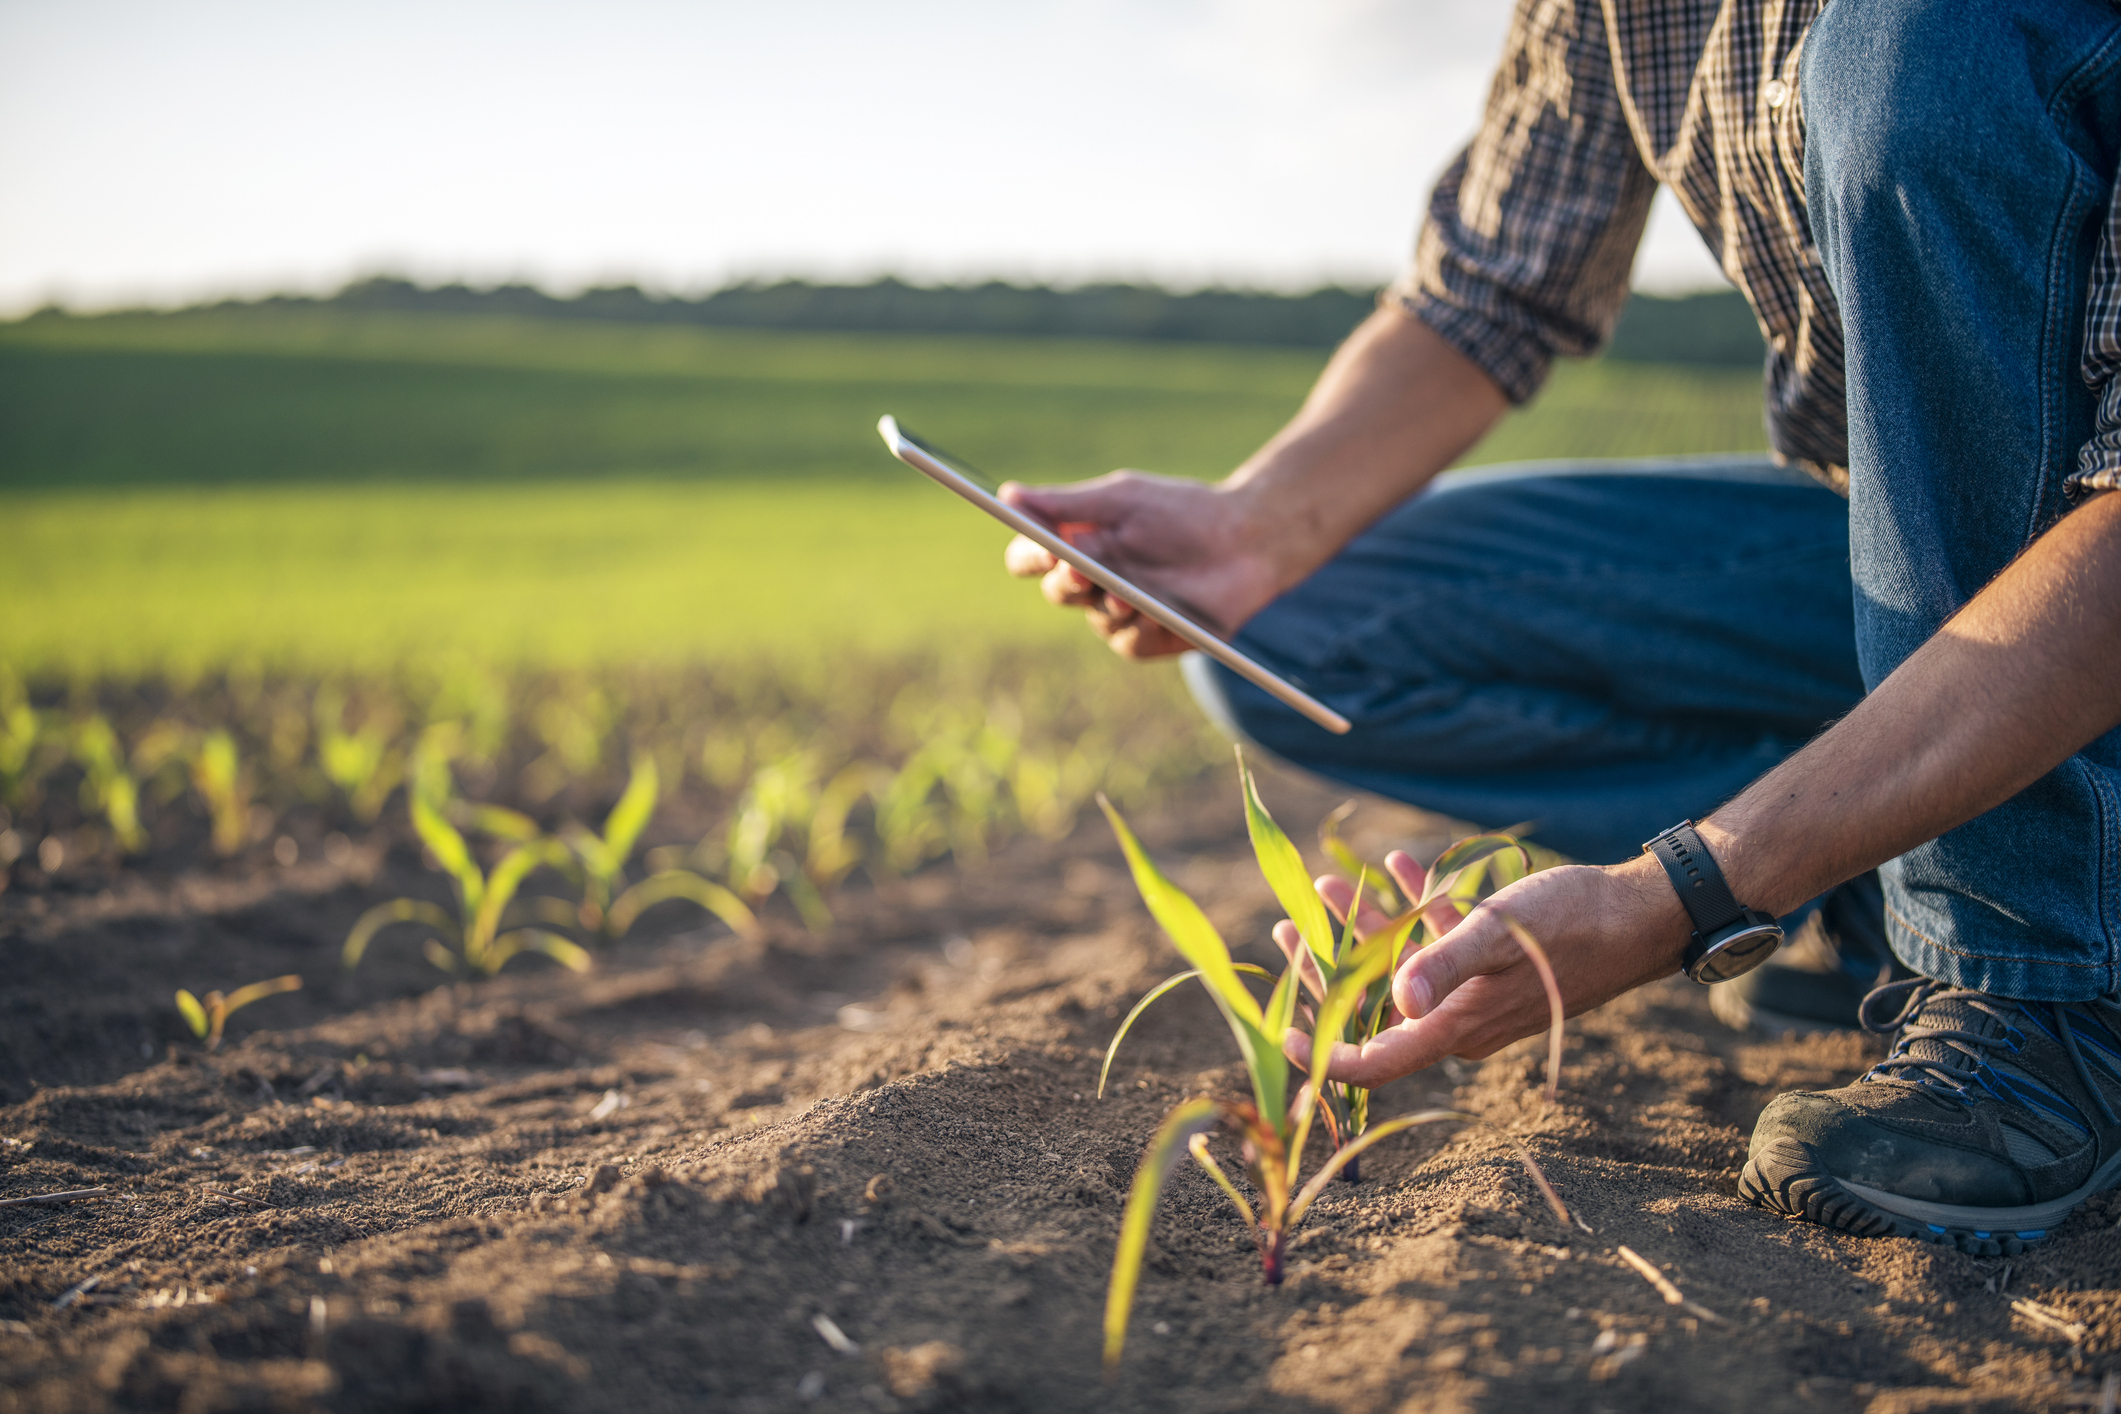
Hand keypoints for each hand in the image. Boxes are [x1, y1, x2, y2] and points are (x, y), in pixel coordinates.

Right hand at [999, 473, 1283, 658]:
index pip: (1030, 556)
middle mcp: (1091, 581)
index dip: (1030, 555)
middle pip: (1056, 591)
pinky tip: (1160, 613)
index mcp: (1076, 543)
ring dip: (1111, 602)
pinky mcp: (1146, 640)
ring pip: (1094, 617)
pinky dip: (1141, 627)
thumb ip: (1066, 503)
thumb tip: (1007, 496)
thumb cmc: (1183, 511)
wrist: (1247, 540)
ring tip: (1132, 591)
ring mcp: (1116, 613)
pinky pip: (1127, 641)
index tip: (1042, 549)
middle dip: (1068, 581)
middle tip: (1082, 571)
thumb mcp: (1123, 499)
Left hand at [1278, 851, 1690, 1086]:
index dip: (1322, 1056)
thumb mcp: (1501, 934)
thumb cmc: (1574, 923)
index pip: (1374, 1063)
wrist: (1641, 914)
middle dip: (1327, 972)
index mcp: (1456, 1028)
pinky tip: (1399, 865)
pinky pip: (1441, 944)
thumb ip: (1446, 963)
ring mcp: (1476, 995)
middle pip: (1376, 1011)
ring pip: (1404, 969)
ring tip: (1327, 884)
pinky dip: (1416, 909)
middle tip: (1285, 929)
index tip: (1278, 1033)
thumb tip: (1398, 1001)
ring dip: (1366, 928)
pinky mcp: (1494, 967)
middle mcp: (1460, 1023)